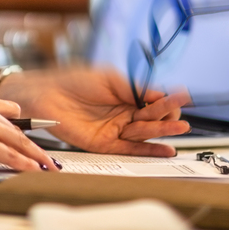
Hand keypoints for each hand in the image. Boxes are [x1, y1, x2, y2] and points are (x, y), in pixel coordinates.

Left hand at [0, 68, 189, 156]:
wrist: (46, 93)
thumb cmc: (73, 81)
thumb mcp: (109, 79)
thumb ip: (135, 88)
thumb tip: (161, 93)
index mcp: (125, 96)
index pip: (153, 102)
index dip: (166, 101)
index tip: (178, 98)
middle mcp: (122, 114)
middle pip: (151, 118)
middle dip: (168, 117)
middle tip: (182, 116)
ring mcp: (114, 129)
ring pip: (144, 133)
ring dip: (163, 132)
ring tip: (180, 128)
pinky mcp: (105, 143)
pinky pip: (130, 149)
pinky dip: (148, 150)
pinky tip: (165, 149)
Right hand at [0, 93, 59, 172]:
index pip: (9, 110)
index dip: (23, 125)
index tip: (35, 134)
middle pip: (18, 128)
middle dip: (35, 145)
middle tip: (48, 158)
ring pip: (19, 141)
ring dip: (37, 157)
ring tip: (49, 167)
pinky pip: (10, 155)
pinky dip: (25, 164)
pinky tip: (34, 171)